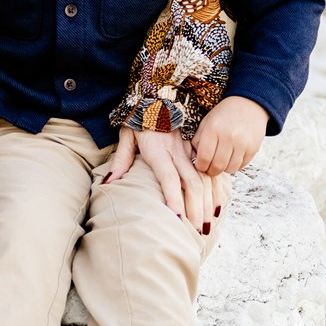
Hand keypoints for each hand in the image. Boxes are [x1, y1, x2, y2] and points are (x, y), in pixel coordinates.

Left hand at [103, 125, 222, 231]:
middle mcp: (177, 151)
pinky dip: (215, 190)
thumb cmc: (139, 117)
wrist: (159, 93)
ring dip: (207, 204)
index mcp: (158, 149)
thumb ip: (121, 159)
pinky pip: (210, 171)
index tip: (178, 219)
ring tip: (206, 227)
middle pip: (192, 183)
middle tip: (196, 233)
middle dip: (196, 209)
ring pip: (204, 179)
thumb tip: (109, 183)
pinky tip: (216, 208)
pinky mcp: (197, 149)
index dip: (174, 198)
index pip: (169, 178)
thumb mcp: (127, 134)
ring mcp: (190, 150)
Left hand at [193, 97, 269, 174]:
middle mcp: (229, 136)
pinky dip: (235, 165)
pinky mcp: (253, 148)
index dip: (200, 165)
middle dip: (211, 171)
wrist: (249, 104)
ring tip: (221, 162)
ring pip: (230, 169)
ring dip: (223, 169)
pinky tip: (231, 157)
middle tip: (209, 168)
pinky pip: (241, 166)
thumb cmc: (224, 114)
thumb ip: (199, 139)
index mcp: (214, 128)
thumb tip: (195, 158)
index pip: (204, 156)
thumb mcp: (207, 121)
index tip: (200, 165)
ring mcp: (243, 143)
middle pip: (217, 166)